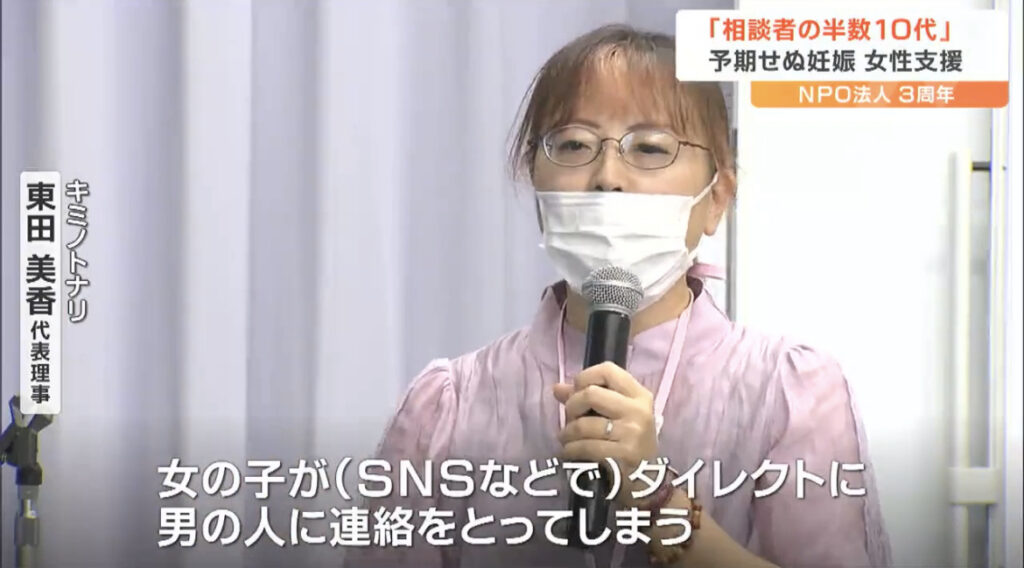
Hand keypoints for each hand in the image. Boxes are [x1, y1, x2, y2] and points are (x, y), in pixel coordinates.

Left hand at [553, 361, 659, 507]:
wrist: (648, 484)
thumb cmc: (630, 445)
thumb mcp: (617, 417)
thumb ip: (588, 400)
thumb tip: (557, 388)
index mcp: (639, 395)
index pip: (608, 370)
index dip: (585, 377)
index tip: (577, 392)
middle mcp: (638, 410)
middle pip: (591, 394)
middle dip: (572, 406)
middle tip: (570, 419)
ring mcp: (632, 433)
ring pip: (583, 424)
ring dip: (567, 433)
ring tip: (566, 439)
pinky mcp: (622, 455)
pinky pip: (584, 447)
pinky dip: (570, 450)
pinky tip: (569, 453)